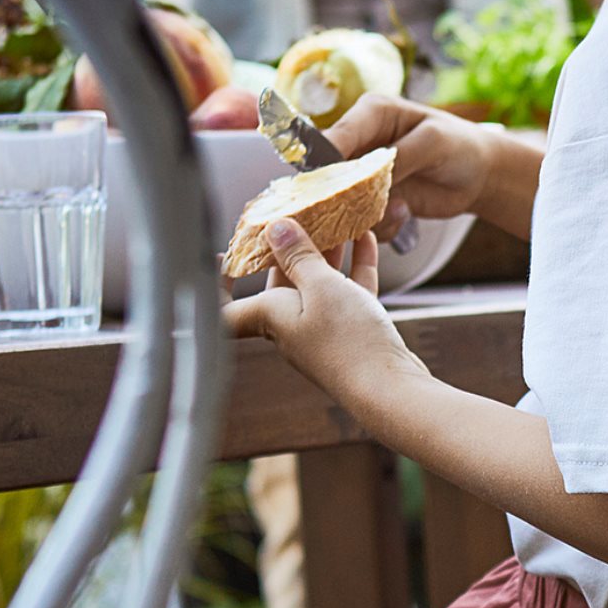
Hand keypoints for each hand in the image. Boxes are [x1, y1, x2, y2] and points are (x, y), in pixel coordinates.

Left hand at [223, 224, 425, 420]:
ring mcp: (323, 330)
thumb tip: (276, 228)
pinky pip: (348, 293)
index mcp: (271, 317)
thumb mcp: (323, 286)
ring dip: (326, 253)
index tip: (224, 255)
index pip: (226, 306)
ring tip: (337, 222)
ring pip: (318, 285)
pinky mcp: (352, 333)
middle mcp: (291, 325)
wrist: (389, 388)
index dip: (218, 283)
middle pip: (280, 284)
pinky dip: (354, 267)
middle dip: (289, 250)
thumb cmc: (349, 342)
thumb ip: (300, 255)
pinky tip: (365, 241)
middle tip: (299, 219)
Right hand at [330, 95, 535, 238]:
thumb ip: (399, 156)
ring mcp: (365, 173)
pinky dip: (381, 225)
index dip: (324, 163)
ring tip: (401, 207)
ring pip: (343, 201)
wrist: (480, 174)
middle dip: (344, 195)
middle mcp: (361, 142)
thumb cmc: (460, 145)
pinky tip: (405, 213)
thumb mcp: (433, 142)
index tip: (327, 188)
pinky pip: (363, 220)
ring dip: (367, 213)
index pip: (335, 136)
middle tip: (369, 206)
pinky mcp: (375, 199)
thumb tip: (368, 177)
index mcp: (371, 113)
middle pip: (329, 173)